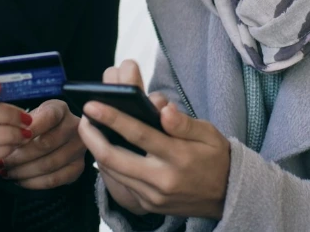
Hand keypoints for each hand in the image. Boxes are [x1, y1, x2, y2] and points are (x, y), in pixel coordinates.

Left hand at [0, 100, 85, 188]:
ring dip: (23, 171)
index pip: (49, 117)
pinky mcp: (78, 167)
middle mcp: (74, 126)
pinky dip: (33, 182)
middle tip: (2, 162)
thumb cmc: (38, 125)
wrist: (57, 135)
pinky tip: (20, 180)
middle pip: (46, 144)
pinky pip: (54, 179)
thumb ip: (20, 123)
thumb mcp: (31, 116)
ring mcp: (78, 148)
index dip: (31, 129)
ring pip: (49, 164)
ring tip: (7, 172)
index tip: (12, 139)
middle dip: (19, 156)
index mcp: (61, 109)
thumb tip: (4, 136)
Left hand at [78, 60, 230, 219]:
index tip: (93, 104)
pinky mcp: (148, 205)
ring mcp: (153, 196)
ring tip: (88, 129)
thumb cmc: (215, 156)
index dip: (112, 117)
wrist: (227, 195)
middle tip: (82, 118)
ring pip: (112, 173)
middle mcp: (162, 180)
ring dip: (95, 150)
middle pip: (114, 158)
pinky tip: (102, 148)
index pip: (138, 134)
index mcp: (178, 157)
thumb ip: (184, 123)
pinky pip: (120, 183)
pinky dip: (107, 165)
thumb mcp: (208, 133)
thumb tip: (164, 109)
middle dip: (91, 137)